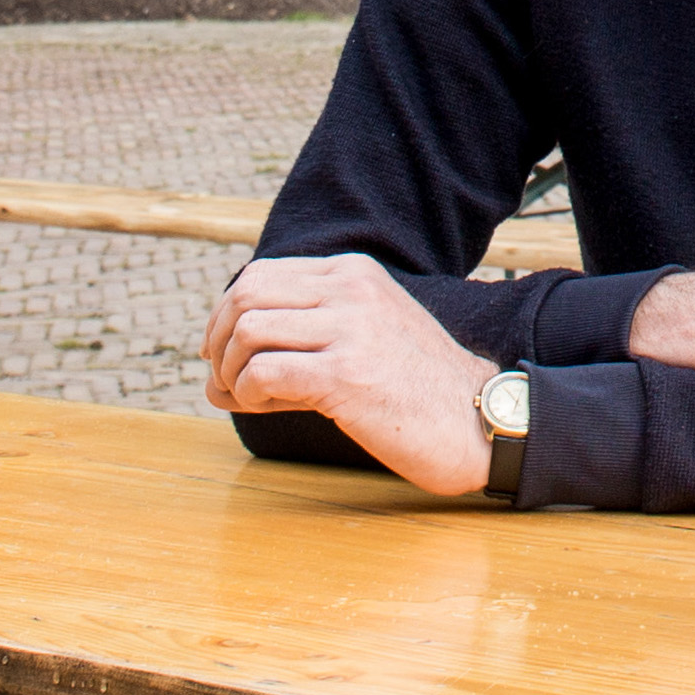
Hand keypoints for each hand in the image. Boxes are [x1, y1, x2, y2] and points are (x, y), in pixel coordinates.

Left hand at [204, 256, 497, 494]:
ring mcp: (351, 330)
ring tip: (244, 398)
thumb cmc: (418, 389)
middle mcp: (351, 290)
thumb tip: (215, 371)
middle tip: (222, 380)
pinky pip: (263, 372)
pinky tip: (263, 408)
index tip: (222, 354)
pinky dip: (247, 394)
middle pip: (245, 296)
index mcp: (354, 273)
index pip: (260, 275)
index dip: (225, 316)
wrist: (478, 422)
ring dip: (230, 372)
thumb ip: (305, 336)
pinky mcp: (346, 376)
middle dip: (218, 341)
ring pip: (248, 330)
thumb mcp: (367, 334)